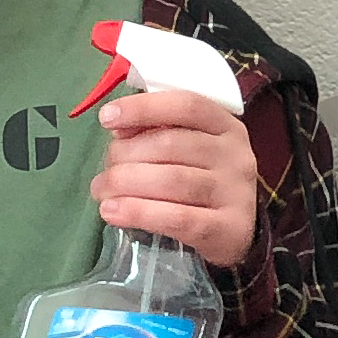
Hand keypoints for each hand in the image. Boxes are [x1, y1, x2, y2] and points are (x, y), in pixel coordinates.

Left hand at [92, 88, 257, 269]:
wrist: (235, 231)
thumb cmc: (201, 181)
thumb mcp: (187, 149)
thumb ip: (156, 132)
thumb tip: (119, 128)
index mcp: (225, 126)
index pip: (186, 105)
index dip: (144, 108)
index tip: (106, 118)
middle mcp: (236, 154)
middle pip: (171, 144)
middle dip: (125, 155)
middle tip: (102, 174)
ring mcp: (235, 192)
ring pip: (172, 180)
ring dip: (125, 184)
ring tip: (101, 193)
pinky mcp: (228, 229)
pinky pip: (178, 218)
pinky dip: (139, 212)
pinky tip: (113, 212)